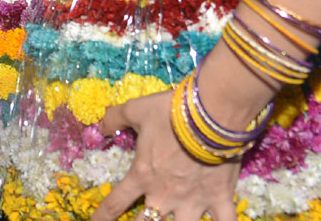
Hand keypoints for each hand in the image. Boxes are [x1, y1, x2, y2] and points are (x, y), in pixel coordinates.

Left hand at [92, 91, 240, 220]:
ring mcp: (194, 200)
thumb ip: (115, 118)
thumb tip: (99, 125)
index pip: (116, 203)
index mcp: (143, 175)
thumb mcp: (135, 110)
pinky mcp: (220, 199)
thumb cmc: (170, 113)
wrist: (211, 114)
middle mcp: (165, 194)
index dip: (103, 216)